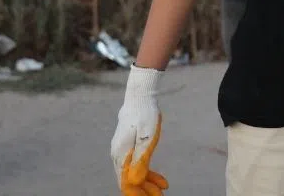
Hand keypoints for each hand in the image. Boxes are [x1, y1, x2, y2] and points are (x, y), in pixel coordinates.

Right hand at [111, 66, 168, 194]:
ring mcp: (124, 151)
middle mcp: (120, 155)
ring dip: (148, 184)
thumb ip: (141, 160)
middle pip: (130, 180)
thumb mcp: (146, 138)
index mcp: (121, 155)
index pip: (126, 182)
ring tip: (163, 190)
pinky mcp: (131, 147)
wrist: (140, 97)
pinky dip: (149, 173)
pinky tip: (161, 180)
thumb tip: (135, 181)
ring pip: (135, 174)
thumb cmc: (144, 115)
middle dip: (144, 191)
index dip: (137, 193)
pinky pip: (139, 165)